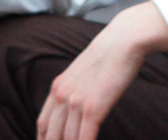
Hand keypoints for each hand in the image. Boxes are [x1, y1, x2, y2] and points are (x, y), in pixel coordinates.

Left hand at [35, 3, 167, 139]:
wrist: (124, 39)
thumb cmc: (111, 53)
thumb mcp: (84, 70)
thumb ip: (76, 87)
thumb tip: (81, 103)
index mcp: (58, 87)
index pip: (43, 123)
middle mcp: (62, 96)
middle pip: (51, 135)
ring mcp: (76, 103)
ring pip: (68, 139)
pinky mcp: (93, 108)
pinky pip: (84, 138)